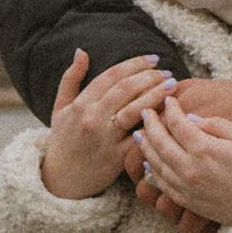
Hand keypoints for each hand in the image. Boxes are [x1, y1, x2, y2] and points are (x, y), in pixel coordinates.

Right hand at [39, 51, 168, 200]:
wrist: (60, 181)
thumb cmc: (62, 141)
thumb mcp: (59, 108)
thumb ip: (70, 79)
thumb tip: (81, 51)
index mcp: (80, 104)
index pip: (111, 76)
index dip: (134, 64)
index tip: (153, 58)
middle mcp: (92, 118)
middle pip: (125, 89)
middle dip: (150, 77)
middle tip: (167, 72)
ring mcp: (104, 138)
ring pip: (135, 110)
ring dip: (156, 95)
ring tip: (171, 87)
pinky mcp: (116, 158)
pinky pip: (139, 138)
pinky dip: (154, 125)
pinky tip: (167, 116)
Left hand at [137, 88, 231, 230]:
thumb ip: (215, 125)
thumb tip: (192, 120)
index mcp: (205, 150)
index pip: (177, 124)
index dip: (170, 109)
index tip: (168, 100)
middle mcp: (191, 170)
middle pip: (160, 143)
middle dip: (150, 125)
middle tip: (145, 112)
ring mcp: (188, 188)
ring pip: (157, 165)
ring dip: (146, 147)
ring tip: (141, 134)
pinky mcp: (190, 202)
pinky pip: (164, 185)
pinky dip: (153, 172)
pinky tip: (151, 163)